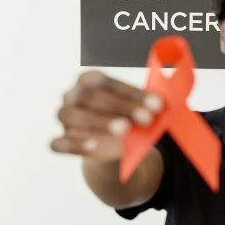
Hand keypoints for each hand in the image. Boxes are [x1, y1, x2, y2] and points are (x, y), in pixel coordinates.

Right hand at [49, 70, 163, 162]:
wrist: (111, 144)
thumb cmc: (126, 117)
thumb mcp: (137, 108)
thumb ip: (146, 104)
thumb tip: (165, 104)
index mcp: (89, 79)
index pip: (109, 82)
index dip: (133, 93)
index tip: (158, 105)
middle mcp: (72, 95)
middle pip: (90, 96)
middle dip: (121, 107)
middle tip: (147, 118)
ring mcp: (64, 117)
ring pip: (71, 115)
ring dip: (99, 121)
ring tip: (124, 129)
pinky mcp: (61, 141)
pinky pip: (58, 143)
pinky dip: (74, 144)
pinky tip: (92, 145)